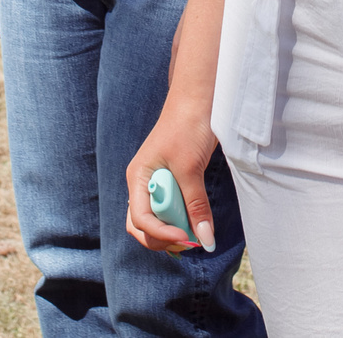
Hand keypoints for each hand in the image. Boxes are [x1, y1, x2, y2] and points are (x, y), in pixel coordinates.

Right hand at [124, 99, 220, 255]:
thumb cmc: (188, 126)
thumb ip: (195, 204)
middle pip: (142, 225)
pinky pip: (170, 209)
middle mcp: (143, 183)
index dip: (161, 233)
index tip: (186, 237)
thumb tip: (204, 239)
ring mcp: (156, 183)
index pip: (140, 219)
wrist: (198, 99)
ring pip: (156, 220)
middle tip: (188, 243)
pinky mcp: (172, 180)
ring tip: (194, 235)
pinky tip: (196, 221)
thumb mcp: (191, 168)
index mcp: (138, 177)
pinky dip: (181, 220)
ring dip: (172, 232)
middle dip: (161, 240)